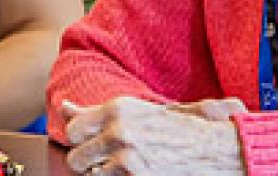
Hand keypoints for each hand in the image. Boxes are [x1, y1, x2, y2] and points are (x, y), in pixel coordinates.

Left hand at [63, 98, 245, 174]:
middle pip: (75, 156)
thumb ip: (96, 111)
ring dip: (103, 173)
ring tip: (123, 166)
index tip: (90, 143)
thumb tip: (64, 107)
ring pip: (90, 174)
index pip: (72, 129)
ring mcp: (126, 155)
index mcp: (117, 107)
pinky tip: (135, 172)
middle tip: (104, 159)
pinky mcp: (134, 175)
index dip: (79, 140)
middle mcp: (118, 128)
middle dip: (86, 161)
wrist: (213, 149)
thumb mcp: (135, 112)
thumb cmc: (175, 129)